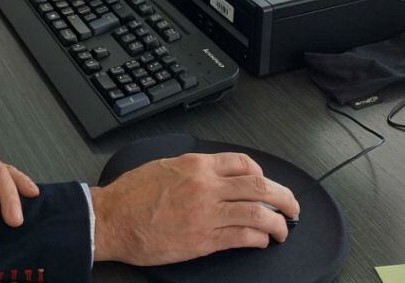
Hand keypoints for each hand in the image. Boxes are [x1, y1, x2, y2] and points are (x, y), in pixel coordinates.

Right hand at [90, 152, 298, 265]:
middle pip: (260, 187)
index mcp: (196, 165)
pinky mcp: (203, 239)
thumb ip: (192, 169)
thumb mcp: (164, 166)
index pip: (243, 164)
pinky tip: (261, 241)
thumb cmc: (131, 194)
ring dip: (278, 223)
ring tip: (283, 230)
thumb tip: (212, 174)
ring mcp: (207, 213)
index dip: (262, 174)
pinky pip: (242, 236)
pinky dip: (258, 238)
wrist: (111, 219)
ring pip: (257, 213)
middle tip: (293, 207)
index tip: (266, 183)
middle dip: (284, 197)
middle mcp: (206, 186)